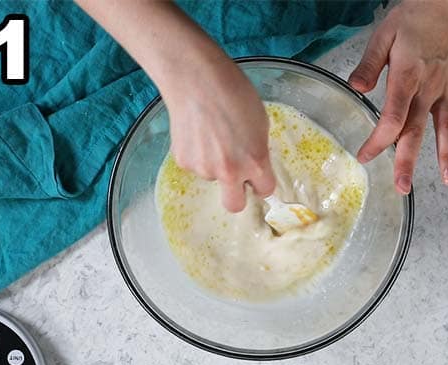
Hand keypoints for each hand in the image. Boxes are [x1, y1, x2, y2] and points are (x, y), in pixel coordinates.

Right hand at [163, 54, 275, 211]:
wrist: (195, 77)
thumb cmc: (233, 92)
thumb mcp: (260, 122)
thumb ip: (258, 149)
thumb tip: (253, 161)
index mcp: (255, 162)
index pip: (265, 191)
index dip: (261, 183)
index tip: (258, 178)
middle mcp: (229, 172)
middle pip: (234, 205)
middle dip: (237, 196)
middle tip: (236, 180)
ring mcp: (203, 168)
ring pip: (212, 177)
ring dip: (214, 163)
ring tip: (211, 134)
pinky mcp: (183, 160)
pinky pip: (195, 164)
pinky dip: (197, 154)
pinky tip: (196, 131)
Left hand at [349, 0, 447, 193]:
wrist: (445, 4)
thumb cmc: (413, 18)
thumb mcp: (383, 35)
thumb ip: (370, 64)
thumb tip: (356, 88)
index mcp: (407, 76)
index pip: (392, 116)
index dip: (379, 139)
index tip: (366, 155)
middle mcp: (428, 89)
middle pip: (416, 131)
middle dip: (408, 160)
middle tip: (402, 186)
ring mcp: (446, 91)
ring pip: (445, 128)